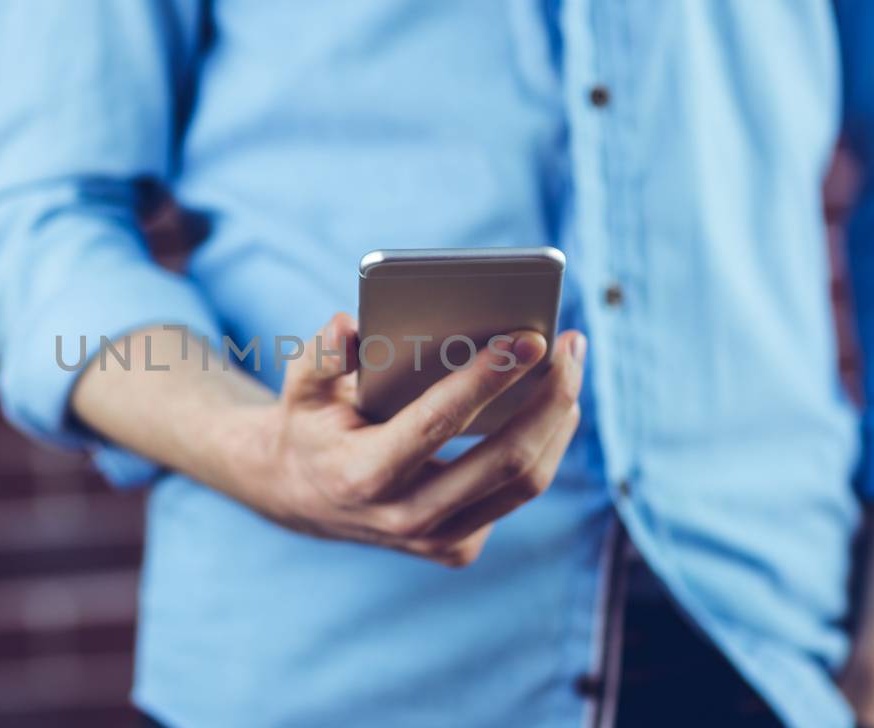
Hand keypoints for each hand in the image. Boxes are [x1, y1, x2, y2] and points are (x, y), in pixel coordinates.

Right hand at [246, 312, 586, 566]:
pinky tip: (549, 403)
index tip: (528, 337)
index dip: (487, 379)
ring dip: (559, 421)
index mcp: (364, 475)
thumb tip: (349, 327)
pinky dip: (542, 446)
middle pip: (507, 461)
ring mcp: (437, 539)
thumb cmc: (312, 427)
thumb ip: (319, 356)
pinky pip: (515, 494)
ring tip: (572, 367)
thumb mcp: (301, 388)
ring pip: (526, 483)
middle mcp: (406, 517)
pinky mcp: (458, 546)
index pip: (439, 423)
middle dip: (551, 398)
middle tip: (571, 347)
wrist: (302, 497)